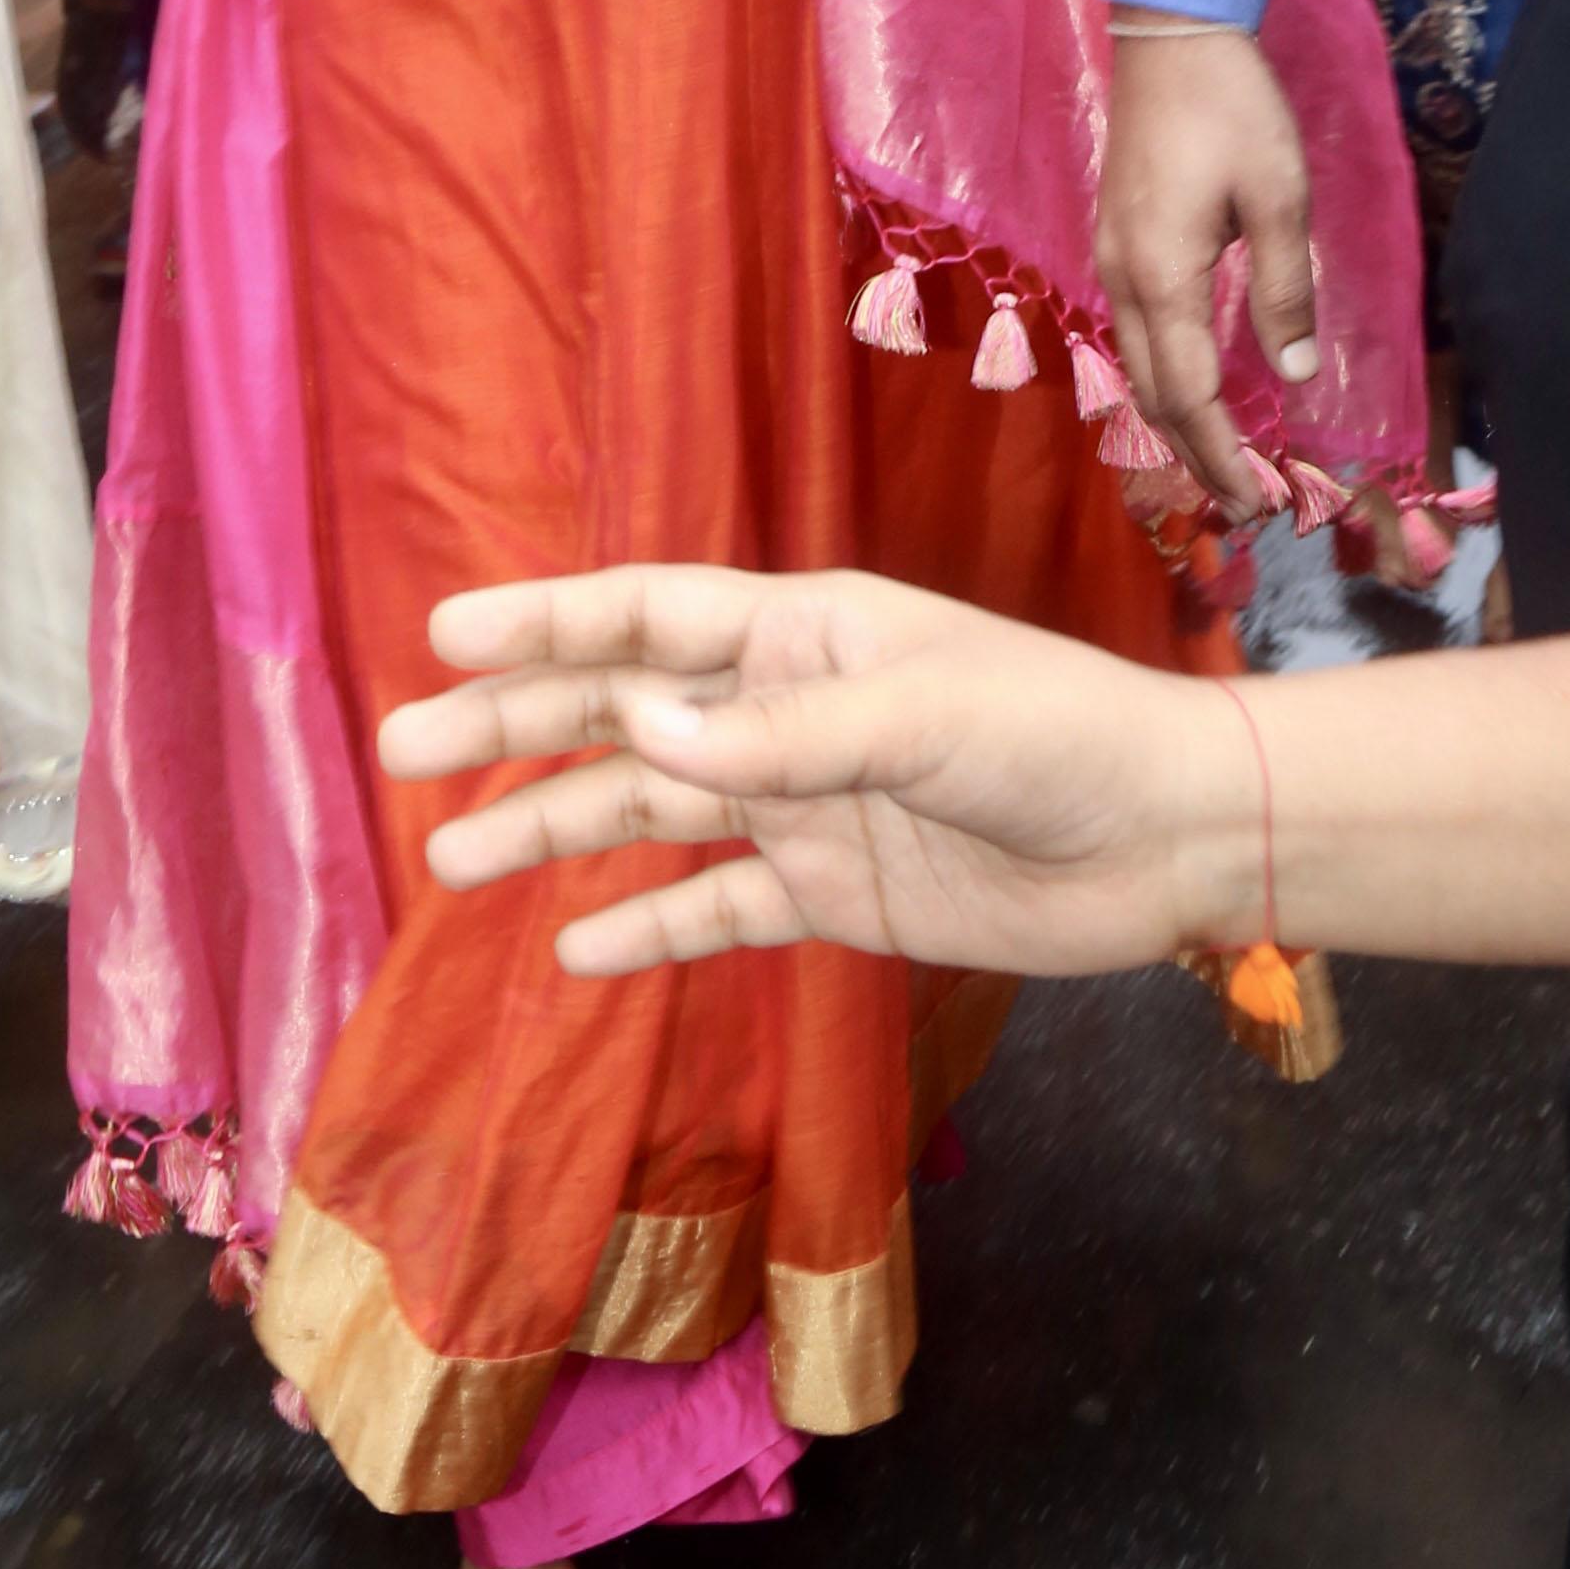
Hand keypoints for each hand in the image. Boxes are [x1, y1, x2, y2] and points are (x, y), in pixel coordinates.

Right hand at [383, 565, 1253, 978]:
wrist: (1166, 837)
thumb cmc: (1057, 736)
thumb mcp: (922, 716)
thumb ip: (785, 736)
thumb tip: (646, 737)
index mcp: (802, 634)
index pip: (645, 616)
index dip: (546, 624)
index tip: (445, 638)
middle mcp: (783, 711)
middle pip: (620, 713)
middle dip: (513, 729)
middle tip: (403, 749)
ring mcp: (802, 804)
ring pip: (648, 814)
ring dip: (552, 831)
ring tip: (450, 863)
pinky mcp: (835, 891)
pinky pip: (716, 909)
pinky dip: (647, 929)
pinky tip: (573, 951)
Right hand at [1095, 23, 1318, 513]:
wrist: (1169, 34)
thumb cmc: (1233, 107)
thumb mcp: (1280, 195)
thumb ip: (1285, 287)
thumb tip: (1295, 372)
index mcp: (1164, 277)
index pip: (1188, 395)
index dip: (1223, 455)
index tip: (1258, 502)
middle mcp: (1124, 280)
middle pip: (1152, 396)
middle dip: (1196, 455)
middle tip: (1244, 504)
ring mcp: (1112, 261)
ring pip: (1136, 369)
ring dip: (1177, 422)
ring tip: (1221, 461)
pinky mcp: (1116, 242)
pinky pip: (1135, 336)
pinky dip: (1164, 380)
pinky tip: (1194, 388)